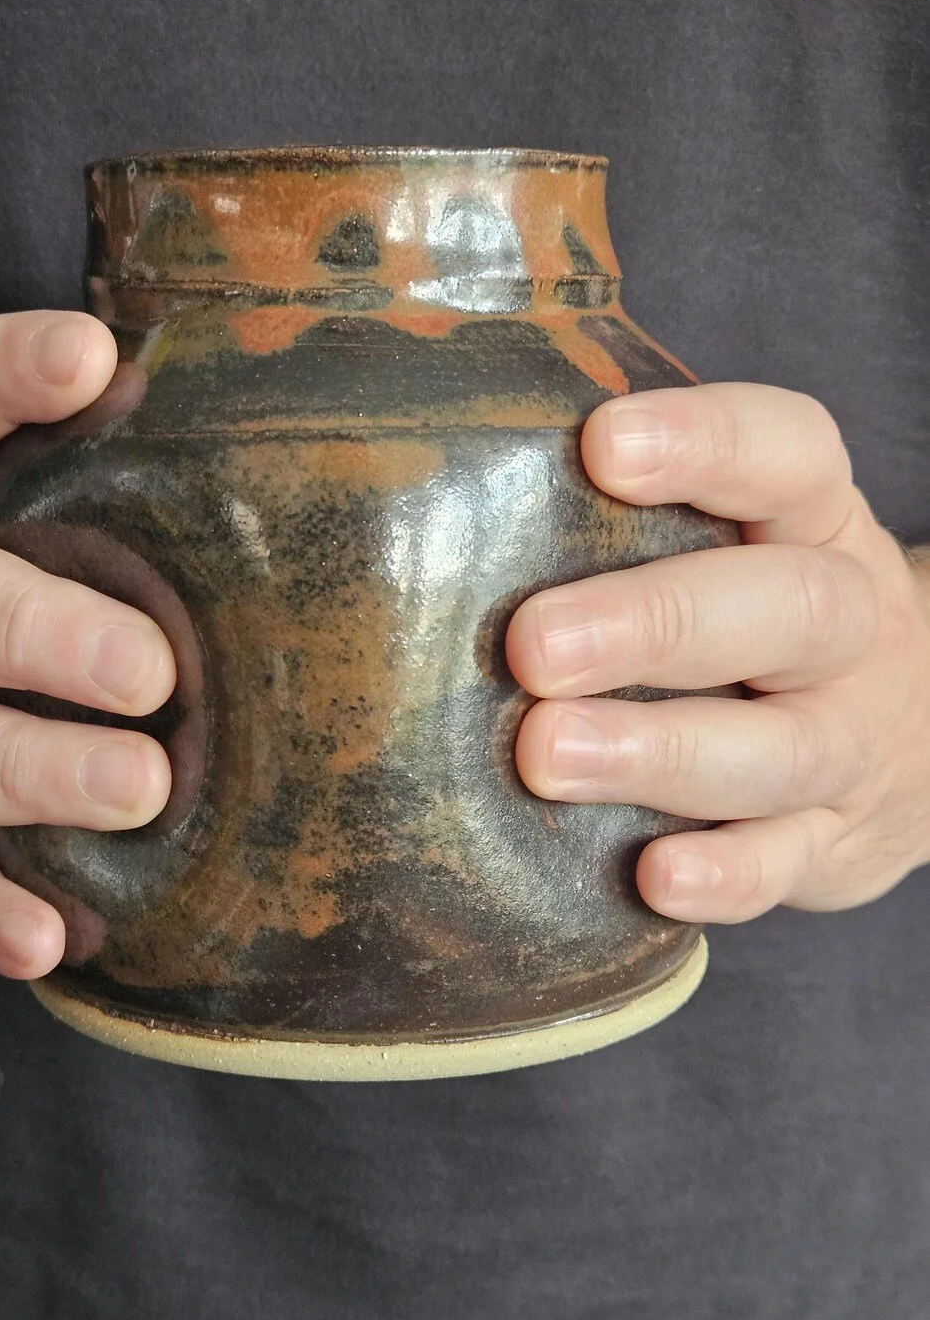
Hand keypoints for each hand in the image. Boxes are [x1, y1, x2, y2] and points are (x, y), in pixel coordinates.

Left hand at [506, 383, 929, 922]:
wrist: (911, 732)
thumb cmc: (755, 614)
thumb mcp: (734, 540)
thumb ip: (625, 510)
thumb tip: (436, 470)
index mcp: (812, 527)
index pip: (789, 455)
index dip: (708, 442)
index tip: (603, 447)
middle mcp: (847, 629)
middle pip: (791, 608)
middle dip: (658, 622)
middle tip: (536, 645)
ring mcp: (848, 742)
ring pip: (785, 748)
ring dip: (663, 752)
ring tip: (548, 757)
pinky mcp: (833, 843)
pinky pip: (791, 864)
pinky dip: (727, 875)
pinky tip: (654, 877)